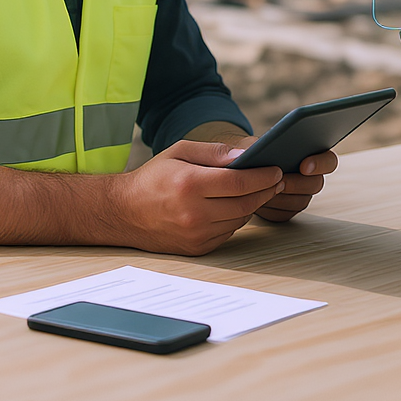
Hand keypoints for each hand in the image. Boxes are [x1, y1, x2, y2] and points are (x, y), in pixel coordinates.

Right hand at [115, 140, 284, 255]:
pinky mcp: (196, 249)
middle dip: (266, 190)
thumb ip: (214, 152)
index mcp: (190, 185)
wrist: (123, 212)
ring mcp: (195, 235)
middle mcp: (193, 214)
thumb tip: (246, 155)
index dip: (263, 176)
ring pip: (240, 219)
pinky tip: (236, 205)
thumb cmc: (155, 176)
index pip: (240, 182)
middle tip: (277, 179)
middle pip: (245, 203)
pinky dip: (237, 218)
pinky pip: (228, 232)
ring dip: (253, 204)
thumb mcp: (180, 151)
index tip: (277, 169)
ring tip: (259, 189)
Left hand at [255, 150, 337, 222]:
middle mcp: (310, 177)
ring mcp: (300, 196)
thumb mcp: (250, 144)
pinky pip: (285, 215)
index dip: (321, 164)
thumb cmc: (251, 155)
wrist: (244, 175)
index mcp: (311, 154)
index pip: (329, 160)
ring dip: (282, 197)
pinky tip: (259, 201)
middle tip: (280, 181)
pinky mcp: (287, 211)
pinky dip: (272, 209)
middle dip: (297, 184)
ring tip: (264, 190)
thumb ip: (252, 145)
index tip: (304, 166)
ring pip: (300, 202)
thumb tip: (247, 152)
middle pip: (316, 184)